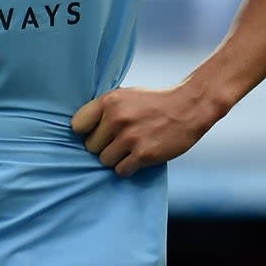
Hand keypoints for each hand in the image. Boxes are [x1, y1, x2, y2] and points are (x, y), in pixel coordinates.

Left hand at [70, 85, 218, 177]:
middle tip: (118, 142)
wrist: (188, 107)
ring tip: (129, 149)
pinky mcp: (143, 154)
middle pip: (91, 146)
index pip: (77, 125)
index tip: (95, 133)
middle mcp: (117, 118)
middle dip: (102, 146)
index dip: (86, 132)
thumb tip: (81, 127)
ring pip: (104, 160)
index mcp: (110, 101)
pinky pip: (121, 170)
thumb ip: (105, 109)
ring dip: (115, 158)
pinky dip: (127, 167)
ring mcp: (130, 137)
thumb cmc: (154, 102)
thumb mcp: (126, 95)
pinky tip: (137, 157)